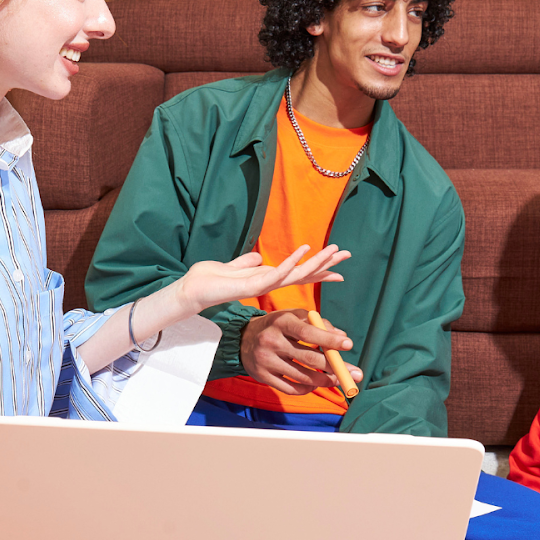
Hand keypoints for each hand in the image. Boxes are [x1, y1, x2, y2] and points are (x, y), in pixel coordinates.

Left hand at [176, 245, 350, 313]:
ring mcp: (264, 285)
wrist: (192, 290)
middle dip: (326, 265)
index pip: (298, 273)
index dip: (318, 268)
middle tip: (347, 254)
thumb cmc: (210, 280)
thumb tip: (257, 256)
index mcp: (266, 278)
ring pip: (297, 274)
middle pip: (305, 274)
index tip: (338, 264)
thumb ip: (246, 263)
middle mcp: (269, 283)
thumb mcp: (233, 267)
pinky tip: (304, 251)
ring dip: (316, 262)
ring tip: (334, 250)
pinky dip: (291, 262)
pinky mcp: (254, 285)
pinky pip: (277, 273)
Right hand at [241, 309, 362, 394]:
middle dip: (335, 367)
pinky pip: (290, 388)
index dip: (329, 340)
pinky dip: (307, 389)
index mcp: (281, 322)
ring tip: (337, 380)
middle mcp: (271, 341)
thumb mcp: (295, 316)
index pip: (308, 332)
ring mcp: (266, 360)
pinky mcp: (262, 376)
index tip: (348, 344)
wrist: (243, 338)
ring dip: (324, 381)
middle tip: (354, 373)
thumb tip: (342, 336)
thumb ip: (318, 323)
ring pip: (302, 377)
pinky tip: (315, 385)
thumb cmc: (278, 325)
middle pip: (308, 358)